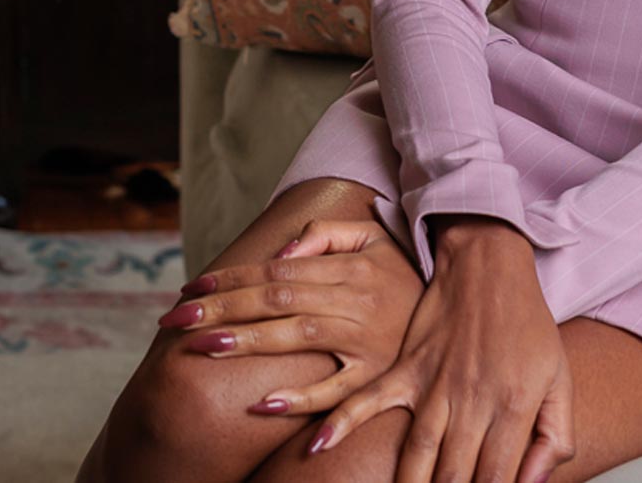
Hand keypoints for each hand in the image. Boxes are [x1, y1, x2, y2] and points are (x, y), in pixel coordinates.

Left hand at [156, 217, 414, 414]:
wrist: (465, 301)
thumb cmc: (402, 270)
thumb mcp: (369, 238)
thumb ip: (322, 237)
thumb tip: (277, 258)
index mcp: (345, 268)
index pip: (274, 271)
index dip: (229, 279)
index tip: (189, 288)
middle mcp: (351, 302)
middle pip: (275, 301)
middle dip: (222, 309)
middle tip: (176, 320)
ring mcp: (364, 342)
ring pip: (297, 338)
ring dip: (249, 343)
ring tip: (205, 346)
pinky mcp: (378, 378)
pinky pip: (338, 393)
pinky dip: (302, 400)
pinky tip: (265, 405)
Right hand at [307, 218, 573, 482]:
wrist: (490, 264)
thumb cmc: (528, 324)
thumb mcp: (561, 380)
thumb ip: (555, 436)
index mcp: (513, 406)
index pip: (498, 478)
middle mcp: (471, 400)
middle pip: (454, 475)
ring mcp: (433, 383)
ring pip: (417, 452)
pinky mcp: (406, 367)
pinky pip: (369, 399)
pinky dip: (343, 423)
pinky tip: (319, 447)